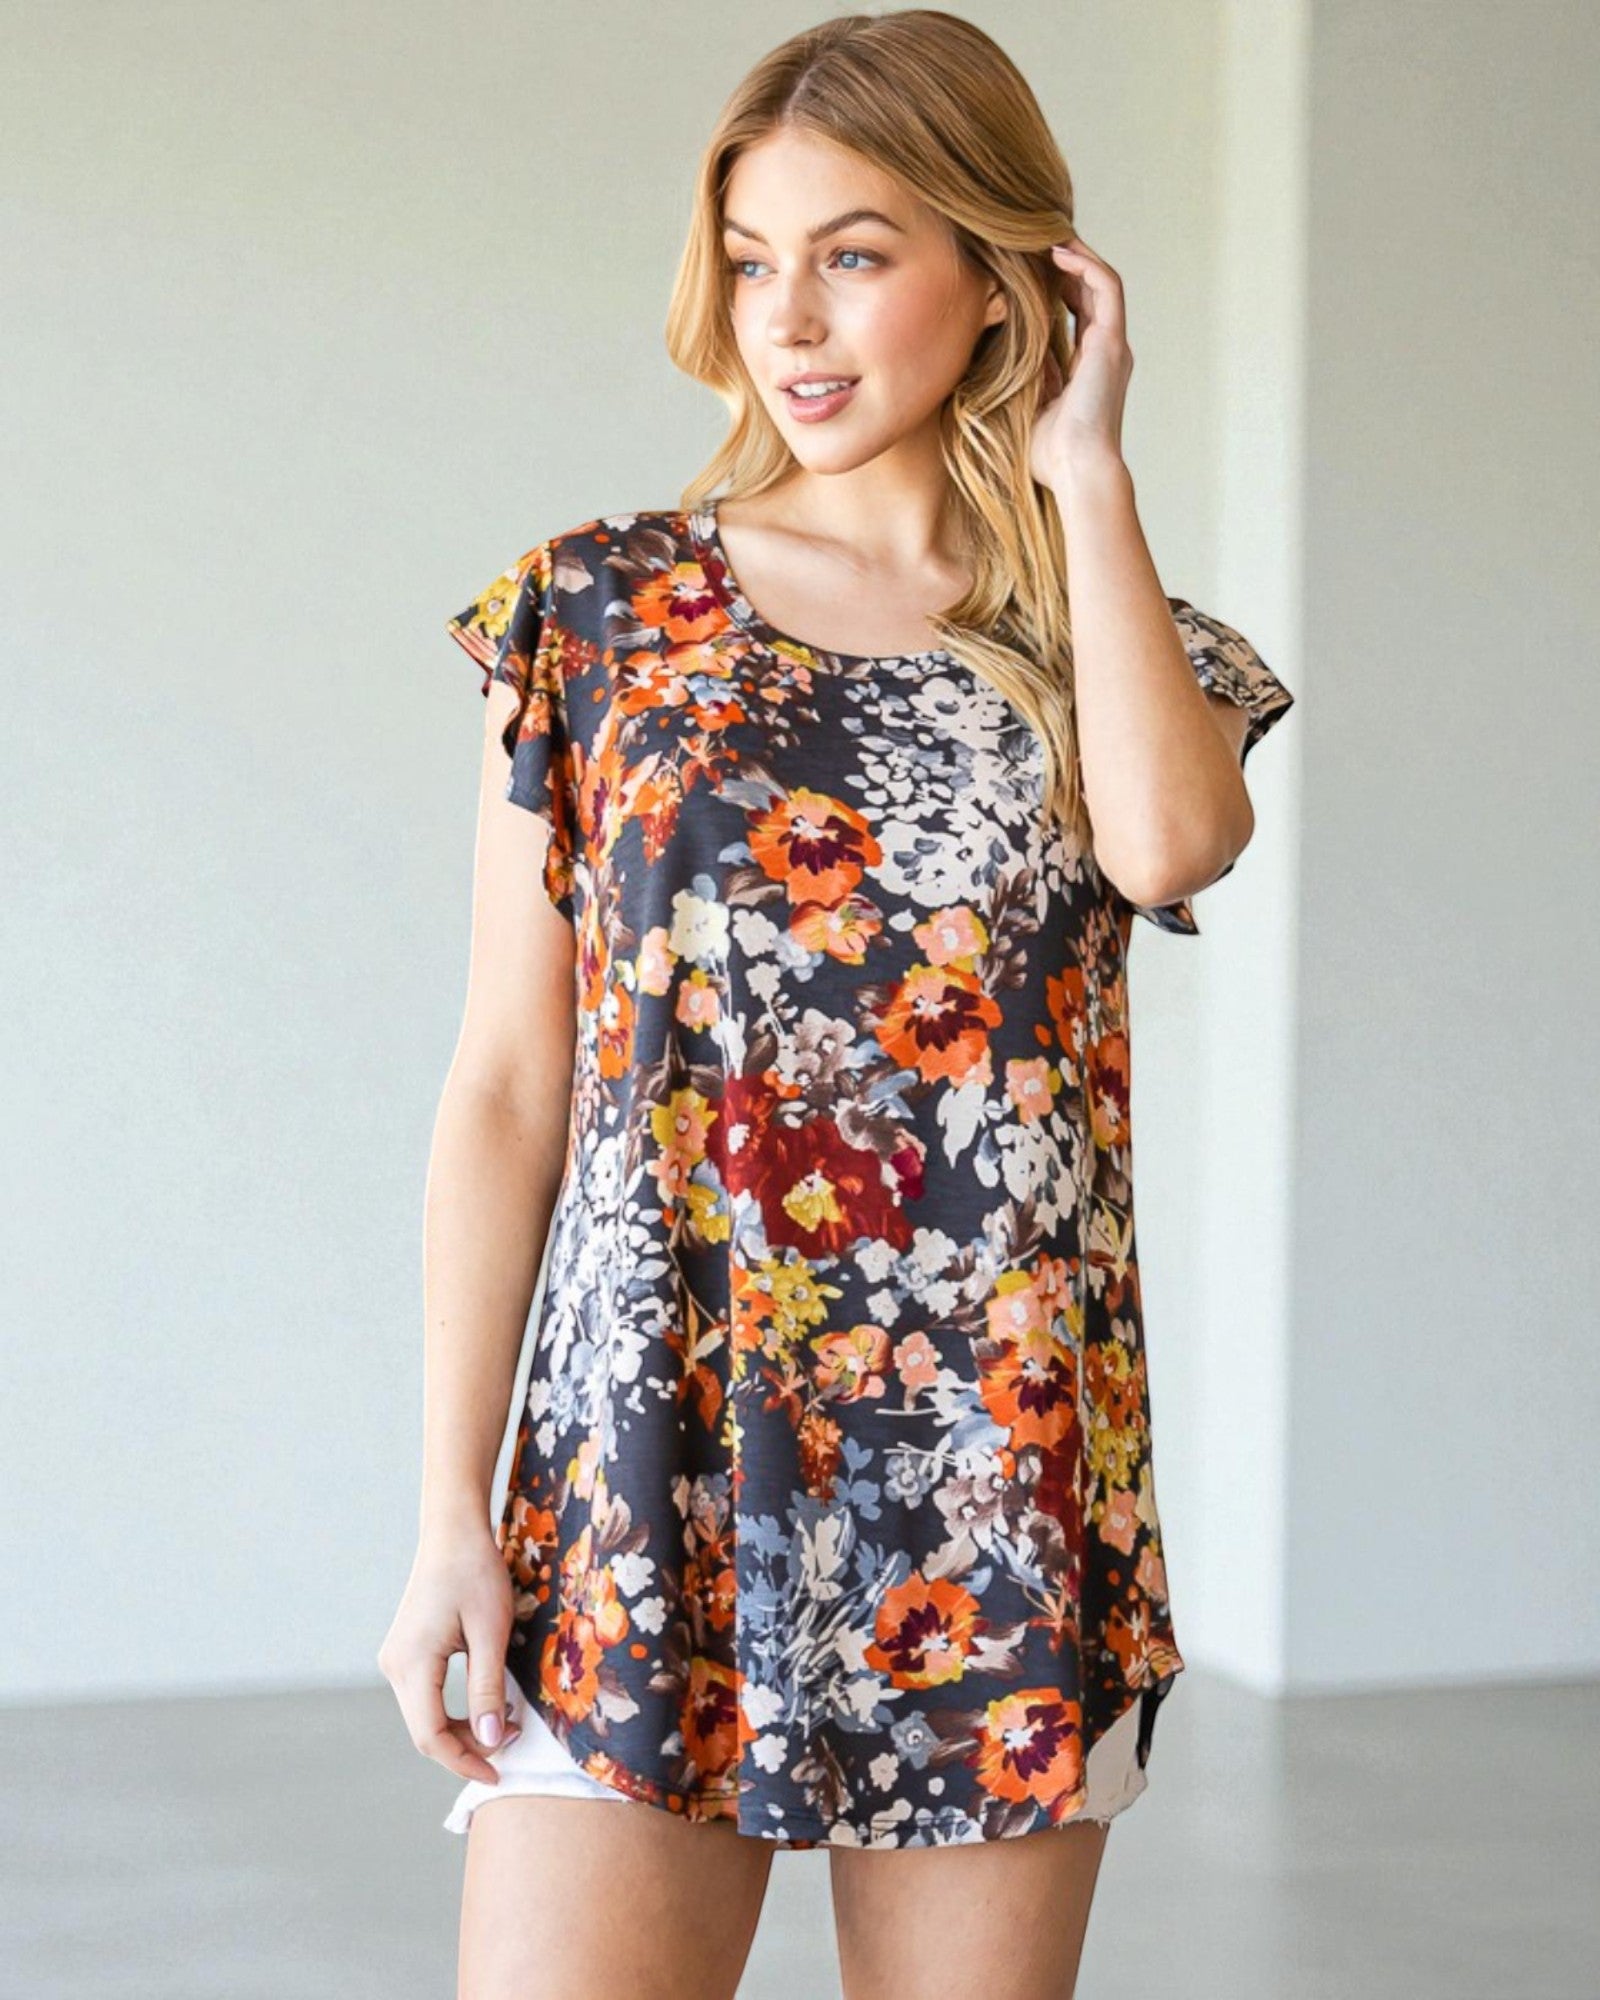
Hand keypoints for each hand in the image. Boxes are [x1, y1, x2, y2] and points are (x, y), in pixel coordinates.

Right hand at [376, 1524, 522, 1783]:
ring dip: (462, 1729)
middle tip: (514, 1739)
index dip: (464, 1761)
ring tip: (505, 1722)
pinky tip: (484, 1705)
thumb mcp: (490, 1631)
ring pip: (424, 1716)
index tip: (499, 1774)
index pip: (430, 1736)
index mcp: (411, 1664)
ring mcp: (396, 1659)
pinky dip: (452, 1710)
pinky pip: (425, 1696)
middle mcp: (394, 1666)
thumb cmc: (476, 1573)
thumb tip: (492, 1742)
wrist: (454, 1531)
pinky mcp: (406, 1652)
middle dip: (468, 1746)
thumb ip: (488, 1689)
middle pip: (425, 1731)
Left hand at [1028, 235, 1134, 488]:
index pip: (1080, 313)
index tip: (1031, 272)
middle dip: (1067, 263)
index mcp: (1091, 367)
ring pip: (1101, 281)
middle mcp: (1107, 352)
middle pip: (1092, 290)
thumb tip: (1012, 352)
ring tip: (1047, 235)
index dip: (1059, 288)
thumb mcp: (1032, 406)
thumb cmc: (1052, 455)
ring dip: (1077, 254)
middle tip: (1035, 243)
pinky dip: (1084, 264)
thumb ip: (1031, 377)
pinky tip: (1058, 252)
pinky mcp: (1112, 342)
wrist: (1078, 471)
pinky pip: (1106, 286)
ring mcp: (1113, 345)